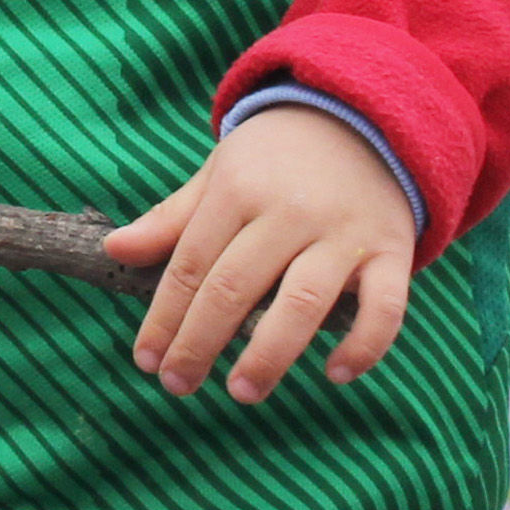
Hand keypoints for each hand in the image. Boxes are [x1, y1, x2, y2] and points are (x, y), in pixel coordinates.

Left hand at [104, 105, 418, 402]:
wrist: (366, 118)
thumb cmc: (277, 159)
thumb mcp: (221, 173)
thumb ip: (173, 218)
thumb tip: (116, 250)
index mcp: (239, 190)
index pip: (191, 265)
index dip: (164, 317)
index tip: (145, 360)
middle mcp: (291, 213)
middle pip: (234, 287)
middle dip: (199, 342)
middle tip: (177, 384)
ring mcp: (345, 234)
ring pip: (303, 302)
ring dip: (269, 353)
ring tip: (241, 391)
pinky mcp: (393, 251)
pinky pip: (386, 306)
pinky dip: (365, 344)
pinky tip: (335, 374)